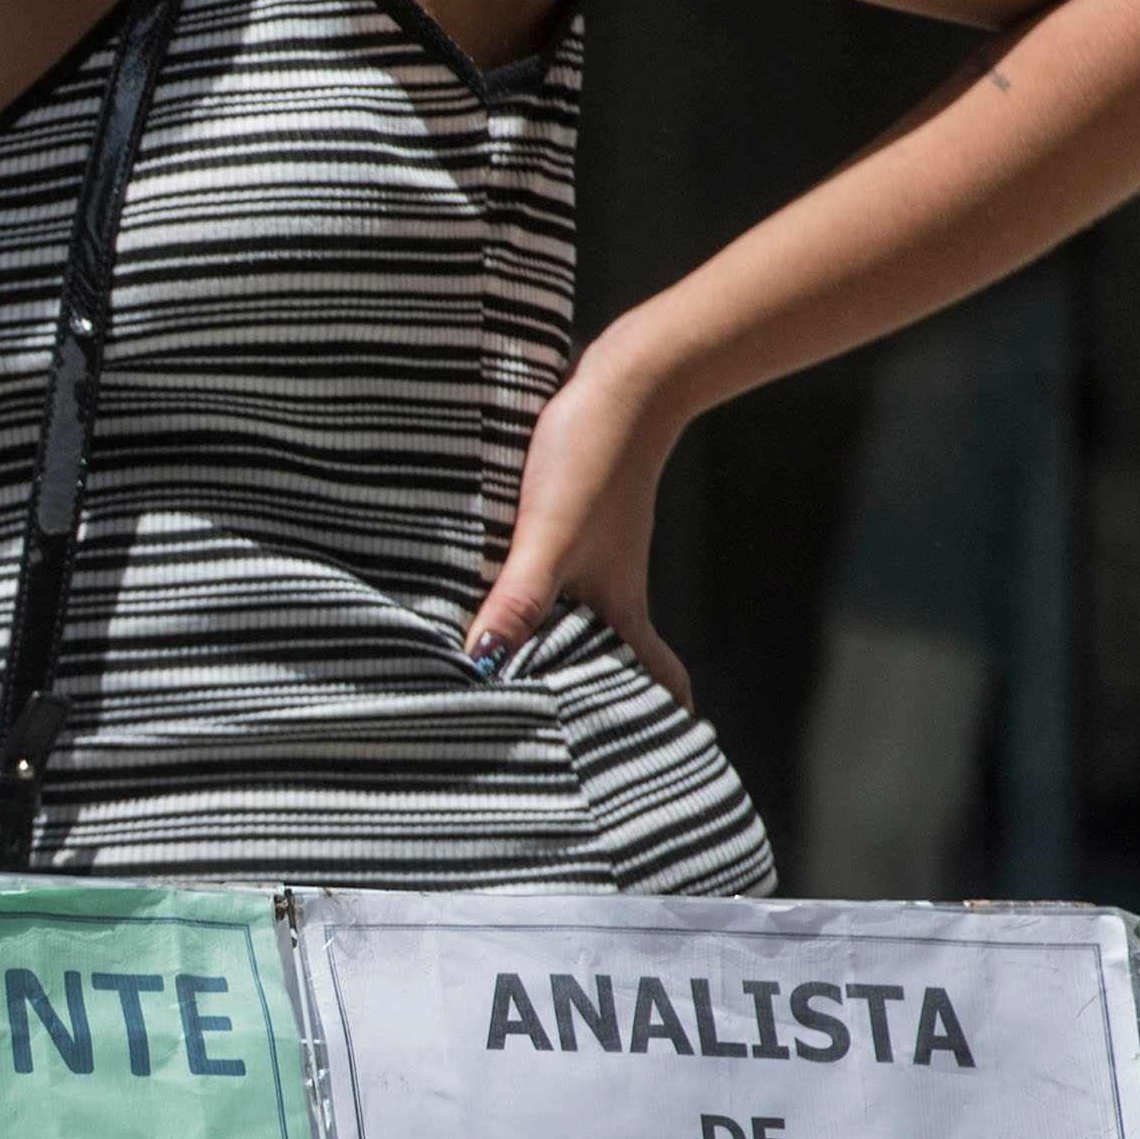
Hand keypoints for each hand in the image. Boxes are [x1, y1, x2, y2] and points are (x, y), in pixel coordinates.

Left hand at [466, 341, 693, 703]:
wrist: (626, 378)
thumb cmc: (592, 460)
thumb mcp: (546, 537)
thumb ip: (517, 599)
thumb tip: (481, 662)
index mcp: (619, 605)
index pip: (654, 677)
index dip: (658, 717)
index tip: (650, 759)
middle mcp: (611, 587)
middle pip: (613, 656)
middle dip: (597, 695)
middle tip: (559, 736)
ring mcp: (596, 553)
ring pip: (582, 616)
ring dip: (557, 647)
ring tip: (510, 678)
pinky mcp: (575, 519)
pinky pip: (558, 575)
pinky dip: (536, 598)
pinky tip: (494, 595)